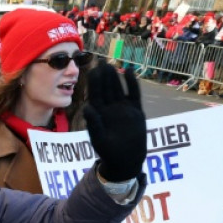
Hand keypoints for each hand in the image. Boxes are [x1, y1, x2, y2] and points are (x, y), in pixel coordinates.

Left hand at [84, 61, 146, 181]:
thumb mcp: (99, 138)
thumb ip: (94, 123)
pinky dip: (132, 84)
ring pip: (118, 88)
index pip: (95, 94)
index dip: (94, 83)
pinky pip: (133, 94)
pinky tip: (129, 71)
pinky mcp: (135, 110)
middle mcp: (109, 108)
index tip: (92, 71)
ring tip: (112, 65)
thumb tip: (87, 107)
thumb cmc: (109, 151)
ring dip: (115, 77)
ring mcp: (122, 108)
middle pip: (106, 88)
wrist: (126, 159)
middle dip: (104, 76)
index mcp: (98, 113)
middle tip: (102, 62)